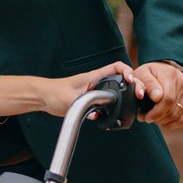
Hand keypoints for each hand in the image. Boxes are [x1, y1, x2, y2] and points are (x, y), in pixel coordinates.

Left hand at [6, 62, 149, 116]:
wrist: (44, 98)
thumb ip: (83, 105)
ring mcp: (96, 92)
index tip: (132, 80)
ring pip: (117, 92)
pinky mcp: (92, 102)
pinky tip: (116, 114)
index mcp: (94, 77)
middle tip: (139, 94)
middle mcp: (97, 83)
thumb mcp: (70, 99)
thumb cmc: (54, 93)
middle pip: (121, 80)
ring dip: (126, 96)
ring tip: (134, 102)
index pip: (116, 67)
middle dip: (133, 85)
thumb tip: (96, 114)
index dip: (127, 71)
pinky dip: (115, 108)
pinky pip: (109, 103)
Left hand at [135, 61, 182, 128]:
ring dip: (163, 121)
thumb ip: (146, 84)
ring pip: (177, 115)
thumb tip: (157, 98)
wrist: (162, 69)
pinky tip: (163, 123)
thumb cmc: (149, 74)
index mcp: (170, 74)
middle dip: (157, 117)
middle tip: (145, 118)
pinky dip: (172, 124)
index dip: (155, 112)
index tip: (143, 116)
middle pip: (172, 109)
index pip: (167, 99)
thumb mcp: (141, 74)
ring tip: (152, 119)